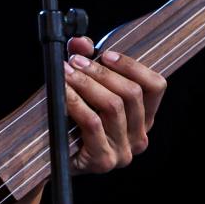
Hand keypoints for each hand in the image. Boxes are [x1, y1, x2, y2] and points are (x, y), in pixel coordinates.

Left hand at [62, 35, 166, 174]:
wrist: (49, 157)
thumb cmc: (70, 120)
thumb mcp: (82, 86)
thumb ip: (85, 61)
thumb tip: (81, 42)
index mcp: (143, 118)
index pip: (155, 86)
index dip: (133, 66)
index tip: (106, 54)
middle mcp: (139, 136)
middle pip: (132, 93)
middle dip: (101, 72)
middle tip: (75, 61)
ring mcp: (124, 152)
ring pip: (113, 106)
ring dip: (86, 84)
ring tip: (66, 73)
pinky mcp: (104, 160)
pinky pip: (93, 123)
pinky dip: (76, 102)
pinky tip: (62, 93)